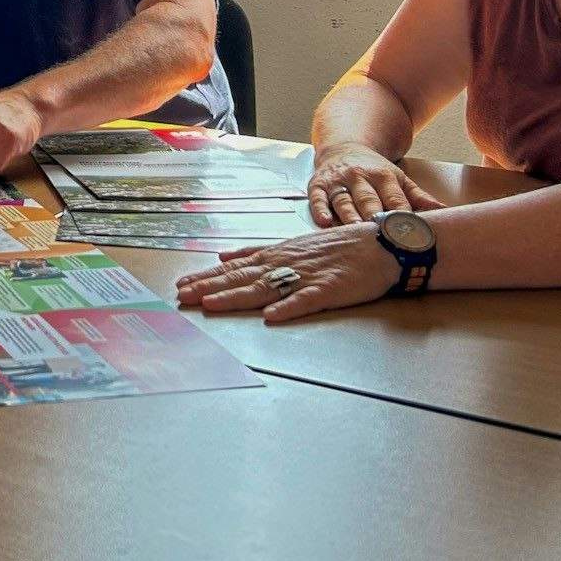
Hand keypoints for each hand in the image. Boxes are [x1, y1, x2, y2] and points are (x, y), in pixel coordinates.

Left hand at [173, 226, 399, 322]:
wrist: (379, 244)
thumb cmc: (337, 247)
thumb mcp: (292, 245)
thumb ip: (258, 253)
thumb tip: (225, 256)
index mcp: (276, 255)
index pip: (234, 267)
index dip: (207, 277)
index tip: (182, 285)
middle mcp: (285, 263)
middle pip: (241, 277)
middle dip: (210, 287)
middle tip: (182, 296)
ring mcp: (307, 276)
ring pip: (265, 288)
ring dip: (237, 296)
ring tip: (211, 304)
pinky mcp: (330, 289)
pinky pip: (307, 300)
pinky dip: (289, 308)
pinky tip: (272, 316)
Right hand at [309, 145, 444, 225]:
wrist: (344, 146)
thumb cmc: (373, 170)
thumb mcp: (398, 178)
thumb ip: (420, 197)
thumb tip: (446, 212)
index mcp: (383, 176)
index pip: (395, 198)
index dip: (401, 215)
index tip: (408, 231)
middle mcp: (360, 177)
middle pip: (368, 200)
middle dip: (374, 216)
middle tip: (380, 234)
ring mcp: (339, 180)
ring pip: (343, 200)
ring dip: (349, 216)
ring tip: (355, 230)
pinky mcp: (318, 184)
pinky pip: (318, 198)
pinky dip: (320, 210)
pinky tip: (325, 222)